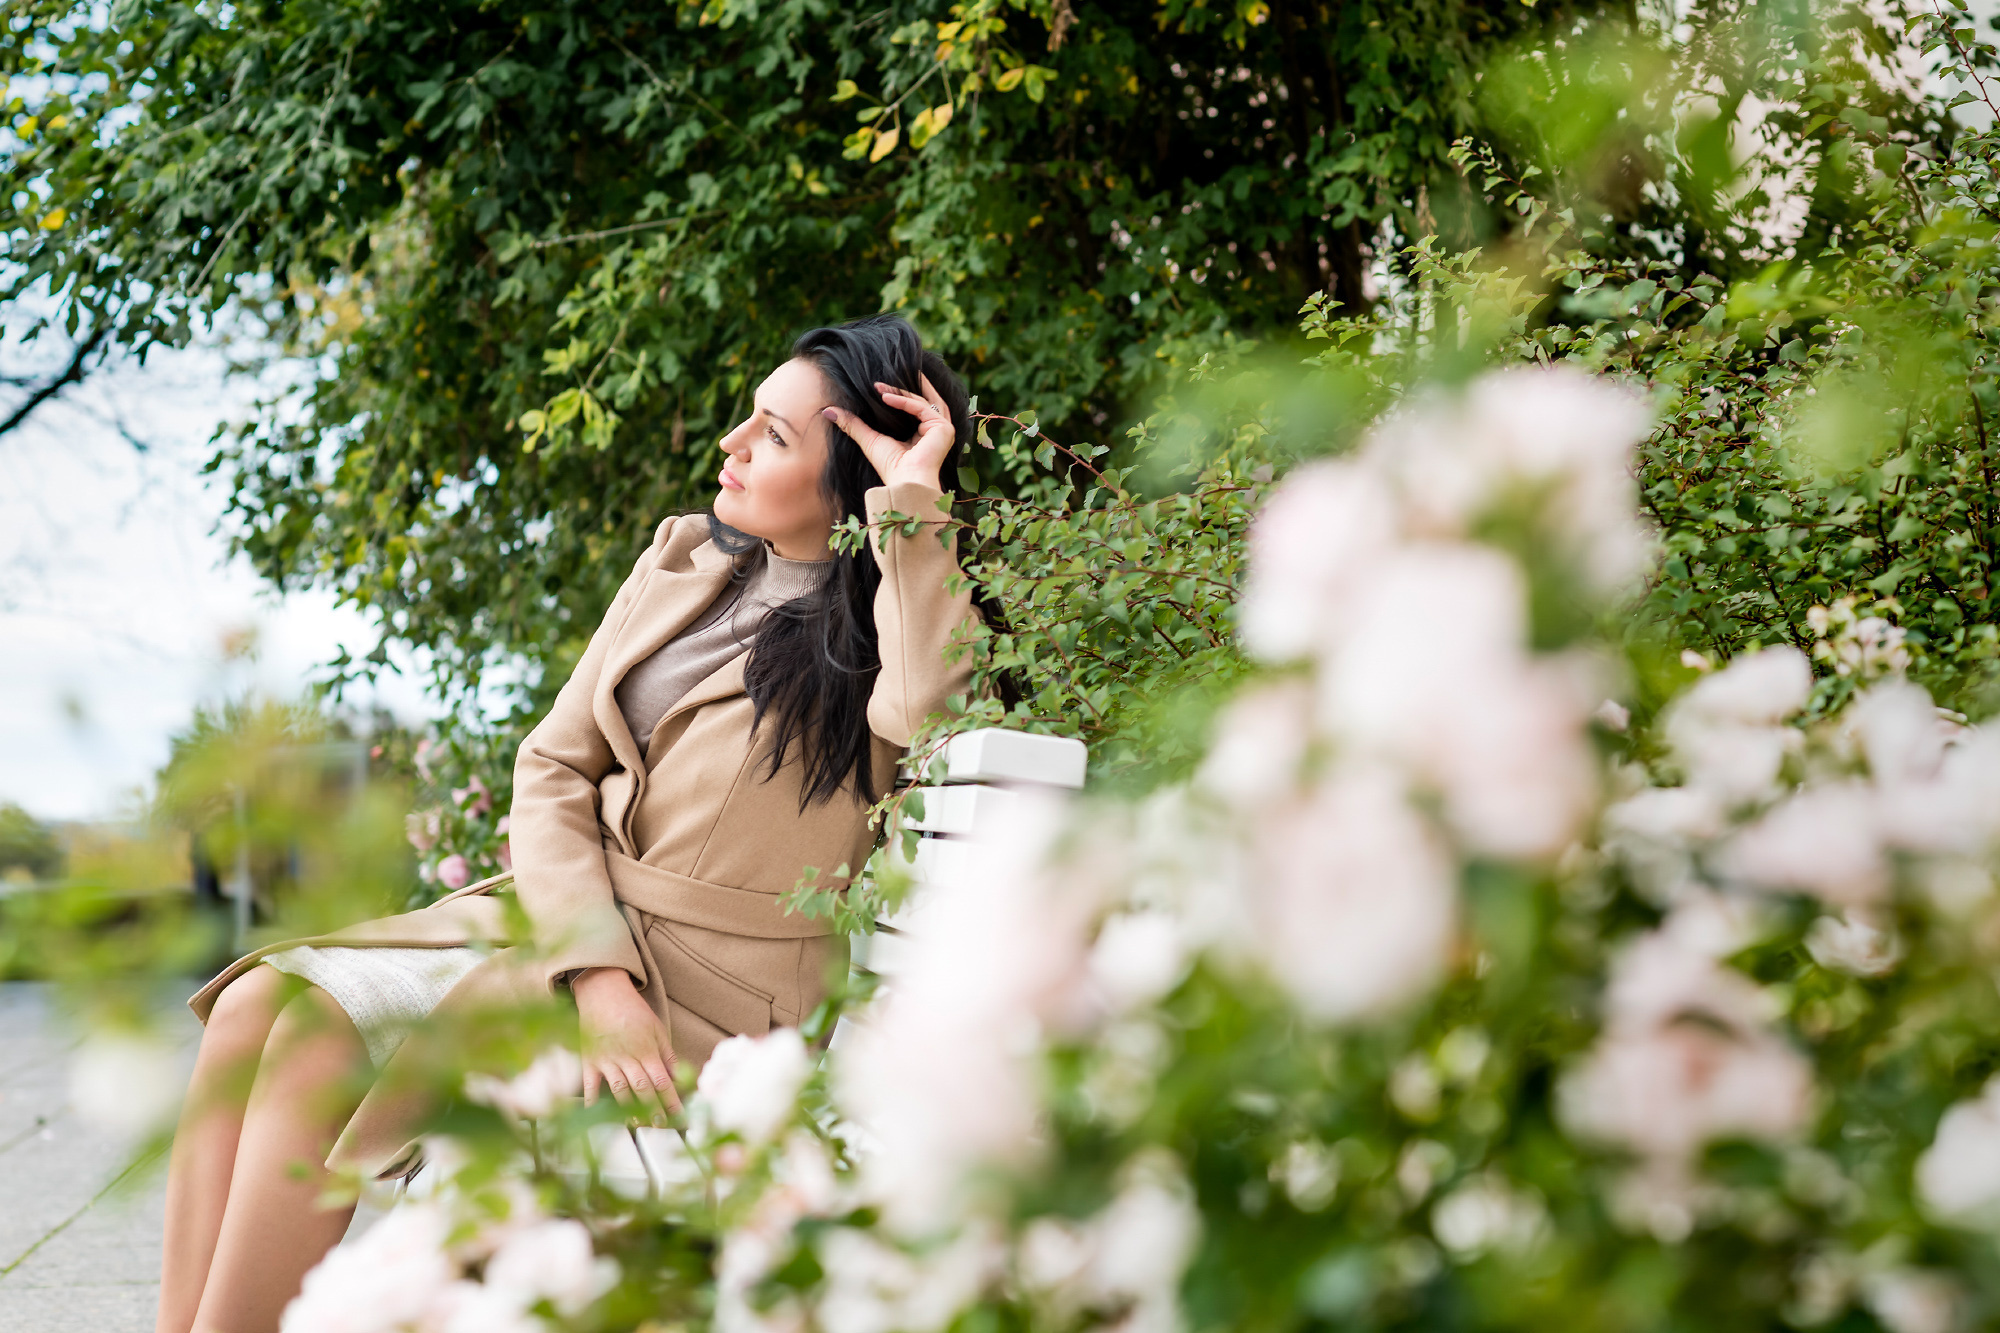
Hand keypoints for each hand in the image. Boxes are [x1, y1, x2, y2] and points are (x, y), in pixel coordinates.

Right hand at [572, 967, 681, 1122]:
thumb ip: (667, 1055)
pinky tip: (594, 1115)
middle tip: (660, 1126)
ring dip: (628, 1108)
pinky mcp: (589, 1059)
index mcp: (647, 1049)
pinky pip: (590, 1083)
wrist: (604, 992)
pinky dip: (591, 1100)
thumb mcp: (657, 1029)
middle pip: (643, 1087)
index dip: (671, 1099)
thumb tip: (680, 1077)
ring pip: (619, 1089)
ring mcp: (607, 1059)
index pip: (662, 1080)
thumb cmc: (633, 1011)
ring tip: (637, 1124)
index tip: (679, 1116)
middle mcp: (628, 1056)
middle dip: (653, 1108)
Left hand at [822, 374, 954, 491]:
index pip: (917, 406)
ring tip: (881, 385)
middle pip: (926, 398)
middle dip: (910, 384)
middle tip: (894, 368)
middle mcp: (938, 430)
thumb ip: (853, 424)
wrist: (904, 482)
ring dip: (902, 390)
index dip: (902, 394)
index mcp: (925, 434)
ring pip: (923, 400)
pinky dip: (904, 401)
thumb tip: (827, 411)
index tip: (880, 387)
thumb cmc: (890, 467)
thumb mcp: (869, 439)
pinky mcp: (943, 428)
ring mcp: (944, 429)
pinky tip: (885, 398)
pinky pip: (921, 407)